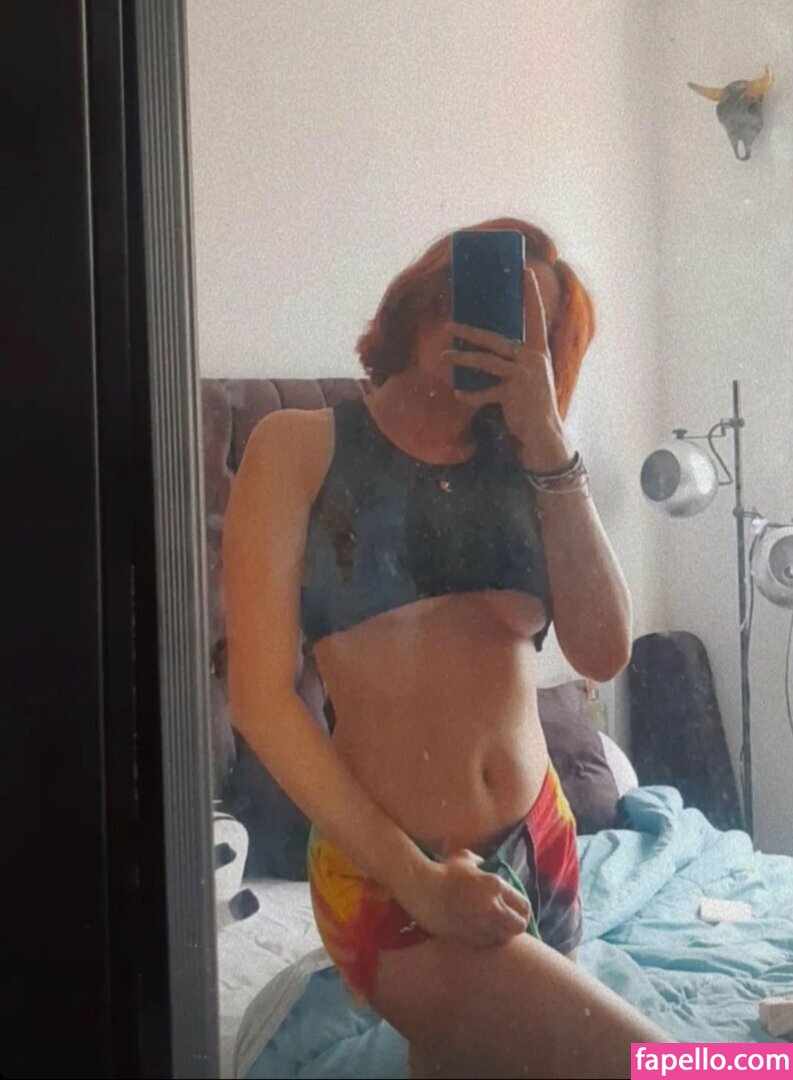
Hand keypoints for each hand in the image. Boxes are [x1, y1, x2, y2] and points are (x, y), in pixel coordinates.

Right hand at [404, 849, 530, 947]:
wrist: (423, 891)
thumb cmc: (443, 871)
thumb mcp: (464, 858)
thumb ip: (479, 862)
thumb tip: (483, 864)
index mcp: (496, 886)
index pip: (523, 904)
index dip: (522, 909)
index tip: (517, 909)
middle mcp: (494, 908)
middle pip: (520, 925)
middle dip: (517, 923)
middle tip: (509, 921)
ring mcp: (482, 925)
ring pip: (506, 937)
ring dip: (503, 933)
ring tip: (495, 928)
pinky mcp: (470, 938)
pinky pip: (489, 943)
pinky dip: (488, 939)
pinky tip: (480, 932)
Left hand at [444, 269, 570, 470]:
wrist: (544, 431)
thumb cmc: (532, 400)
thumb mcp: (529, 374)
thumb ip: (515, 358)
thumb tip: (488, 342)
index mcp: (538, 350)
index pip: (535, 316)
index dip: (531, 294)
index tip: (526, 271)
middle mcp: (533, 359)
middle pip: (495, 339)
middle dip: (470, 331)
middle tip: (449, 325)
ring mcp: (524, 376)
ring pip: (486, 362)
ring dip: (462, 359)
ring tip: (443, 358)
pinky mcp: (513, 394)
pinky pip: (485, 392)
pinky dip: (471, 394)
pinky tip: (458, 393)